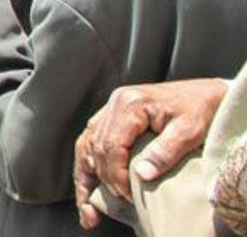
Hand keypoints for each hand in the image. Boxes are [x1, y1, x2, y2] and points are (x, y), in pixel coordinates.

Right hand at [72, 78, 226, 228]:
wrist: (205, 92)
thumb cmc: (200, 108)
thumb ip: (165, 151)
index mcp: (129, 103)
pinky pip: (90, 139)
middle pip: (97, 146)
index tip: (127, 195)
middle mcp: (114, 103)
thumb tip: (141, 175)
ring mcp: (111, 108)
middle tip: (122, 199)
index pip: (111, 144)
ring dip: (88, 173)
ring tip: (89, 201)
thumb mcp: (190, 131)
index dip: (116, 174)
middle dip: (105, 177)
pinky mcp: (112, 115)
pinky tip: (90, 179)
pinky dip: (88, 161)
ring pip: (87, 143)